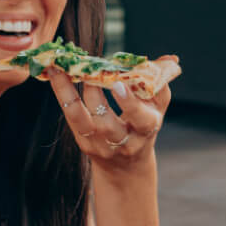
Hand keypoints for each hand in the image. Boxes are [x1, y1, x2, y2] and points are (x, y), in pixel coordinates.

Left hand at [45, 68, 168, 173]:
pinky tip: (56, 74)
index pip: (140, 119)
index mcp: (146, 130)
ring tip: (62, 69)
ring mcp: (100, 145)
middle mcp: (122, 142)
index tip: (119, 84)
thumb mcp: (156, 109)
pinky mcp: (83, 143)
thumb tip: (170, 59)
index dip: (129, 103)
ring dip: (69, 92)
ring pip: (81, 119)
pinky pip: (70, 117)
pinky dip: (62, 94)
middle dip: (95, 94)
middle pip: (106, 122)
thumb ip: (161, 83)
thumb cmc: (142, 127)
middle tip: (87, 69)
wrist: (125, 166)